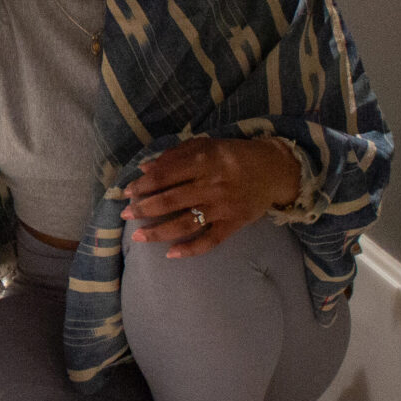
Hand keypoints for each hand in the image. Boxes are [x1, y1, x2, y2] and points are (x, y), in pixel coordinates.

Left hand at [122, 138, 299, 258]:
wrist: (275, 169)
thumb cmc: (233, 155)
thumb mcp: (206, 146)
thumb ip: (175, 156)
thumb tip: (144, 169)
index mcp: (203, 160)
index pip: (164, 175)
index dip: (142, 185)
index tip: (126, 193)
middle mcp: (212, 184)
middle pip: (170, 200)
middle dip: (143, 209)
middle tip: (125, 215)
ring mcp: (223, 206)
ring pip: (185, 223)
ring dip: (158, 232)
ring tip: (138, 237)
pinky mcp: (234, 223)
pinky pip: (210, 240)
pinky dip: (190, 249)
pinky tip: (171, 254)